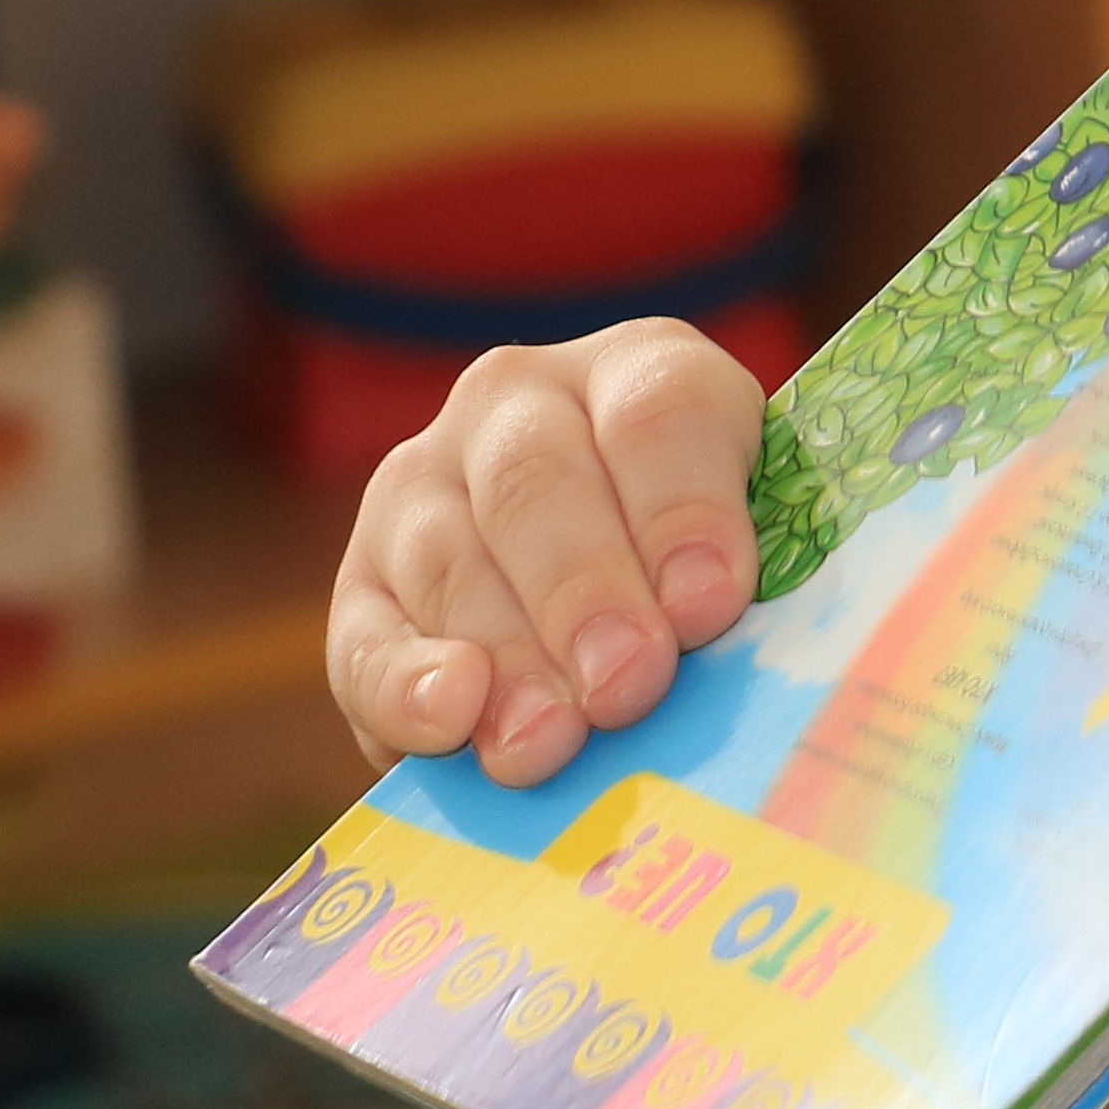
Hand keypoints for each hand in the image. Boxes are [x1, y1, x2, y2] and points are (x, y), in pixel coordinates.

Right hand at [323, 323, 761, 787]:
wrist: (598, 601)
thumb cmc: (703, 572)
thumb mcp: (747, 543)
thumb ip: (743, 577)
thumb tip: (727, 642)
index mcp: (639, 368)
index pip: (660, 410)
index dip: (686, 509)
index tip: (710, 606)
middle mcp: (518, 404)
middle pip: (540, 481)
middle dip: (587, 592)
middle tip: (630, 684)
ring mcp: (423, 485)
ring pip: (451, 558)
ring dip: (507, 655)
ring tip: (552, 740)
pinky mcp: (361, 583)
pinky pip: (366, 635)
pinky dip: (404, 685)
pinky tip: (449, 722)